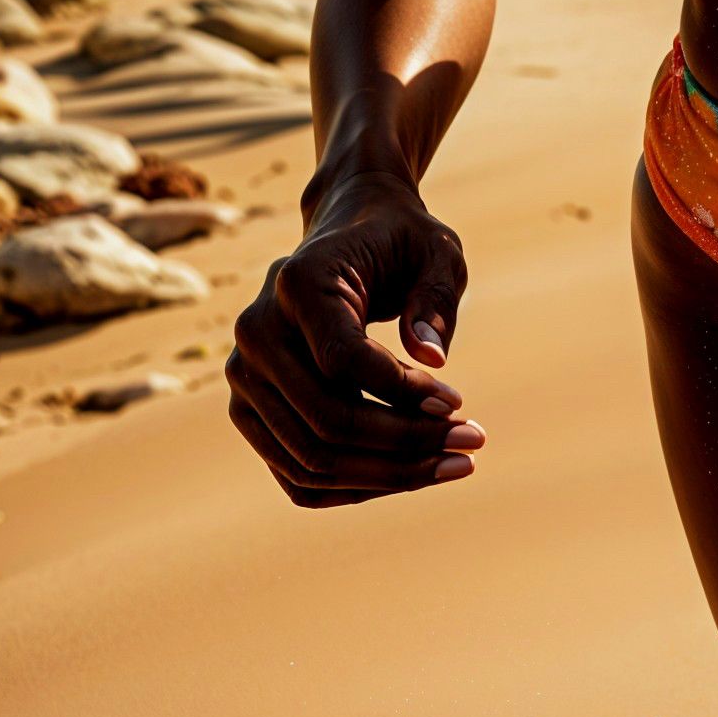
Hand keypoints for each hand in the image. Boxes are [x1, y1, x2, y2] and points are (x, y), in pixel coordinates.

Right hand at [226, 168, 482, 506]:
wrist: (348, 231)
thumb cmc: (400, 239)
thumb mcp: (437, 250)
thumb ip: (437, 297)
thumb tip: (434, 360)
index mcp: (298, 284)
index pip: (342, 360)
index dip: (402, 391)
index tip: (458, 403)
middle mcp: (257, 334)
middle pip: (324, 420)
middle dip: (404, 443)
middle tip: (472, 442)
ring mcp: (245, 378)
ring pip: (309, 458)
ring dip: (386, 474)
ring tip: (455, 463)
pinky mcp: (250, 410)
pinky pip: (295, 471)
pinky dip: (354, 485)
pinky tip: (412, 474)